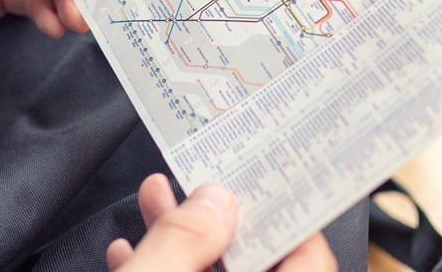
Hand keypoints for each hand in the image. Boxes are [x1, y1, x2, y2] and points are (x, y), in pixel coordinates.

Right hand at [107, 174, 337, 271]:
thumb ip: (182, 242)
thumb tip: (214, 201)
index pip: (311, 259)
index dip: (289, 213)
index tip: (266, 178)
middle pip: (259, 262)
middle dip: (219, 215)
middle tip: (200, 179)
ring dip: (184, 238)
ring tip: (155, 198)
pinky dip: (165, 268)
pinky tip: (130, 250)